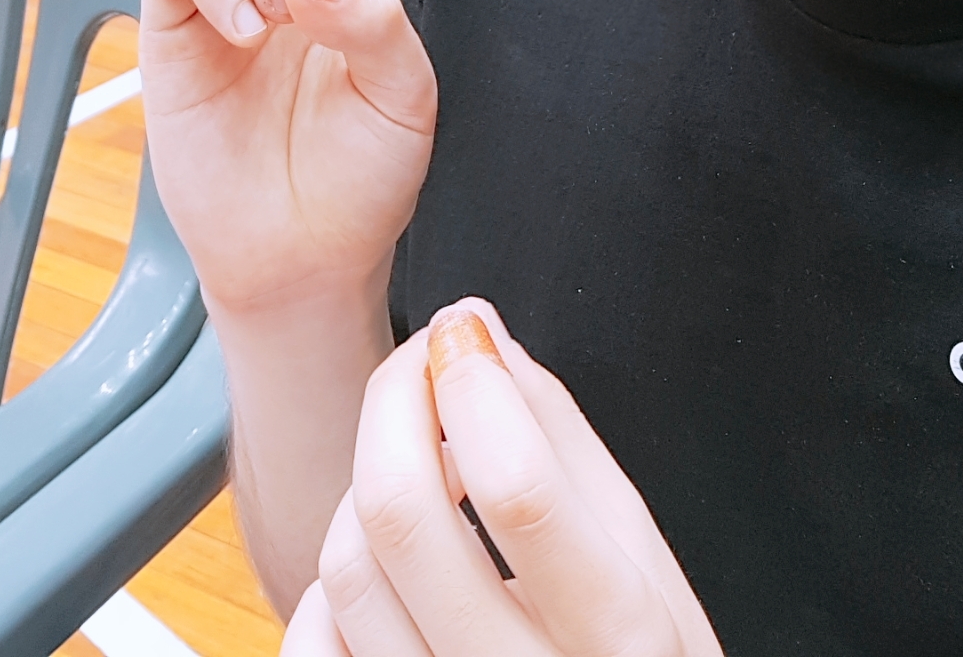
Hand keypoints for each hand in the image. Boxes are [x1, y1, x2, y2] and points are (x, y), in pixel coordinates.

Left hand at [285, 302, 723, 656]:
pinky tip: (389, 566)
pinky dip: (333, 587)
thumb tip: (486, 342)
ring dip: (369, 487)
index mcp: (622, 639)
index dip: (474, 386)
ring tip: (420, 470)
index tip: (465, 337)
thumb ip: (568, 445)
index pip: (520, 491)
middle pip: (403, 519)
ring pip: (345, 572)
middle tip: (418, 366)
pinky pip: (313, 643)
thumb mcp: (649, 564)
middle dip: (396, 405)